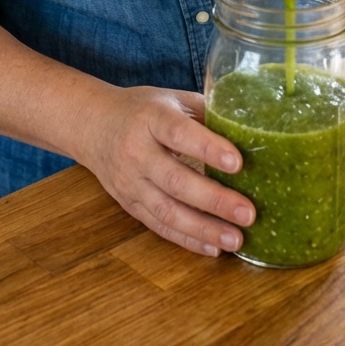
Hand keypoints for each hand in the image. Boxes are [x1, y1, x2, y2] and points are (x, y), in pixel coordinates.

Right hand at [76, 84, 254, 256]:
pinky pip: (159, 226)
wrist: (93, 125)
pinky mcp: (129, 204)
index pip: (179, 133)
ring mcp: (130, 182)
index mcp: (151, 118)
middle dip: (214, 200)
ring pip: (167, 211)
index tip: (238, 163)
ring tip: (236, 239)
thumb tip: (251, 128)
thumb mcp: (171, 98)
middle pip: (175, 180)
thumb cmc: (142, 109)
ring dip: (204, 229)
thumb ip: (206, 112)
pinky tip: (213, 248)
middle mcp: (137, 151)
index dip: (208, 148)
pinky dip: (187, 239)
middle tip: (248, 213)